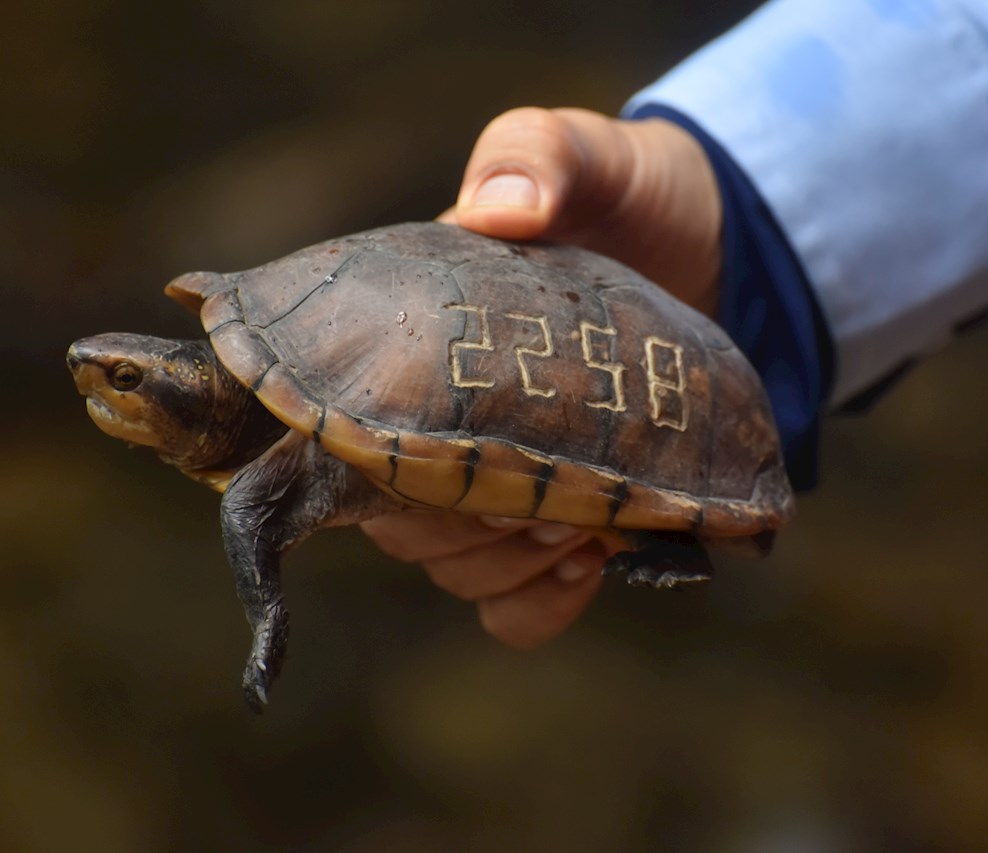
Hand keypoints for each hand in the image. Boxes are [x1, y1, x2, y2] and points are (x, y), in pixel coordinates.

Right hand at [362, 107, 721, 646]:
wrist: (717, 250)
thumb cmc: (626, 198)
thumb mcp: (582, 155)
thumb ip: (537, 157)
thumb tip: (496, 213)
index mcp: (407, 354)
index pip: (329, 432)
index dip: (359, 463)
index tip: (433, 461)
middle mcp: (432, 426)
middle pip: (394, 523)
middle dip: (465, 522)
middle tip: (543, 489)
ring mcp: (492, 482)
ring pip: (449, 569)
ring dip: (512, 560)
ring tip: (581, 522)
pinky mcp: (553, 523)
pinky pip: (508, 606)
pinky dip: (539, 601)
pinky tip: (588, 562)